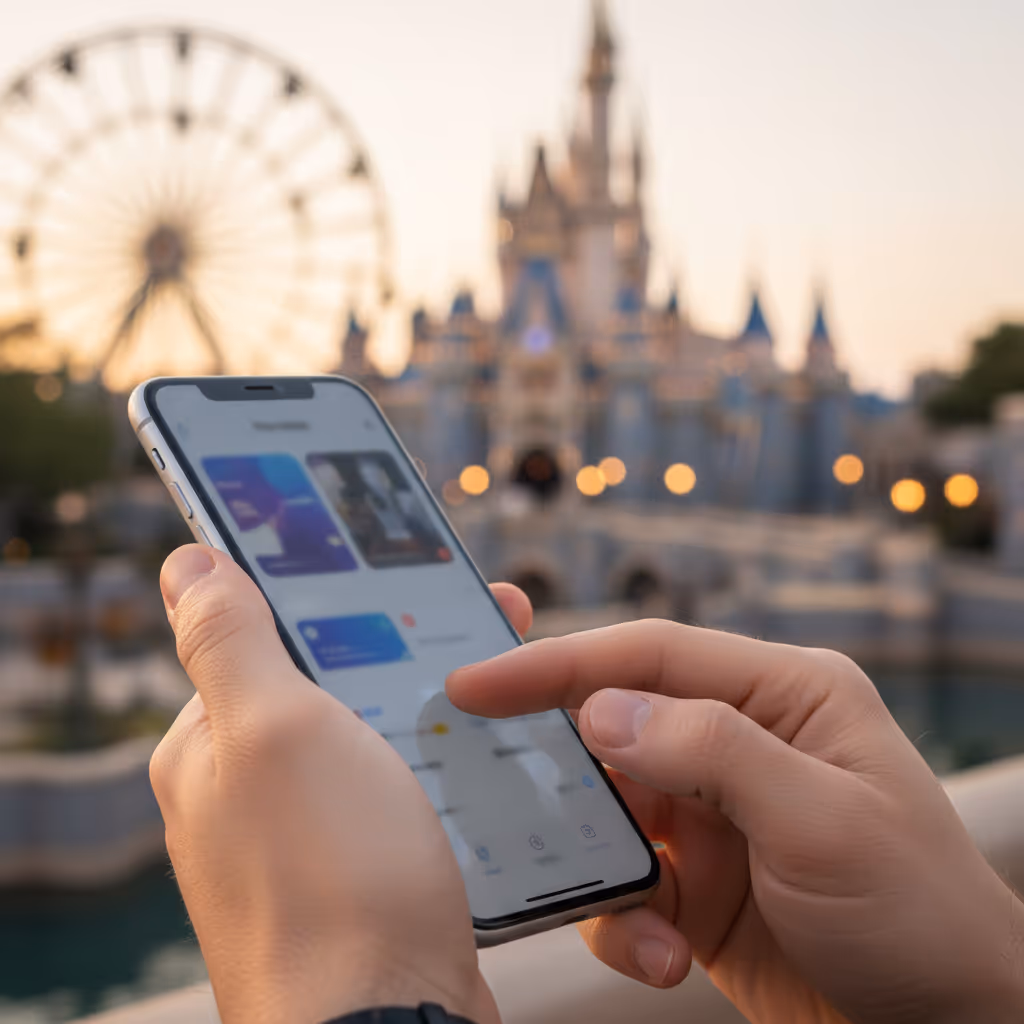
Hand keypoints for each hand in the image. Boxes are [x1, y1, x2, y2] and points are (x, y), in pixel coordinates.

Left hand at [153, 544, 529, 1023]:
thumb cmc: (331, 884)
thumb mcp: (275, 729)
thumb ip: (230, 640)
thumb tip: (188, 564)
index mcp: (210, 749)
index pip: (261, 637)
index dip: (329, 595)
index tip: (392, 567)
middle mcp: (249, 795)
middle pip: (328, 687)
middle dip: (399, 648)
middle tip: (474, 622)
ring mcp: (307, 840)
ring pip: (373, 740)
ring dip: (428, 706)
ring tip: (496, 682)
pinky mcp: (360, 876)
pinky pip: (400, 795)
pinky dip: (439, 767)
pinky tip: (482, 760)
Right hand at [447, 618, 1023, 1023]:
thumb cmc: (917, 912)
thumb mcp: (823, 821)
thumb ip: (712, 751)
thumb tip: (604, 712)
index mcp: (781, 693)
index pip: (651, 655)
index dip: (558, 662)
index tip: (477, 682)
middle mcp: (739, 740)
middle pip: (614, 723)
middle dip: (557, 759)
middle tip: (483, 776)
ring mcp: (712, 812)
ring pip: (606, 809)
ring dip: (592, 859)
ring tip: (620, 903)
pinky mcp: (694, 880)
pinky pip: (621, 883)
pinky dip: (621, 921)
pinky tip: (661, 956)